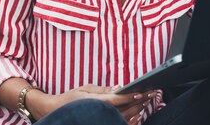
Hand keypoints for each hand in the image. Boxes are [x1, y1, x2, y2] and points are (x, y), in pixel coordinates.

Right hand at [28, 84, 155, 122]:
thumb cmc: (71, 98)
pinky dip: (130, 120)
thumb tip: (120, 87)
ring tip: (148, 101)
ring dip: (138, 109)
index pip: (119, 99)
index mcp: (97, 101)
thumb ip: (104, 89)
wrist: (57, 112)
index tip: (144, 92)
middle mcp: (101, 112)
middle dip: (140, 101)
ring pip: (124, 117)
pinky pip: (119, 123)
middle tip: (153, 93)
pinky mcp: (102, 122)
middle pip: (125, 108)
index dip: (133, 96)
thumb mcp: (86, 89)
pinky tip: (138, 114)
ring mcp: (102, 119)